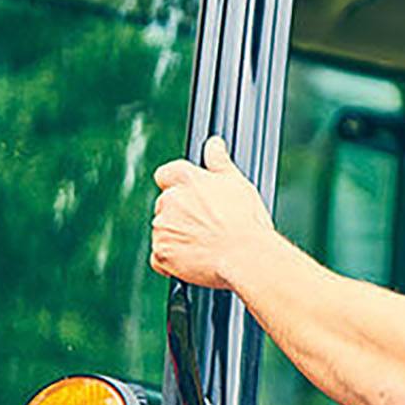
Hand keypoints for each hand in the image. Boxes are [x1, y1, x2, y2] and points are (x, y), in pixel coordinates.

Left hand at [150, 136, 275, 290]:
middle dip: (179, 213)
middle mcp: (169, 201)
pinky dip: (171, 260)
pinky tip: (193, 260)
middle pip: (165, 204)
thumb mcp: (237, 183)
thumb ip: (218, 161)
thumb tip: (213, 143)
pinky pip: (159, 257)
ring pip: (162, 230)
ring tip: (204, 244)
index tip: (192, 197)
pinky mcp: (161, 254)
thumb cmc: (245, 220)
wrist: (245, 257)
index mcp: (186, 180)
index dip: (178, 185)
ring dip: (175, 236)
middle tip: (205, 225)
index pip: (166, 174)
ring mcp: (162, 228)